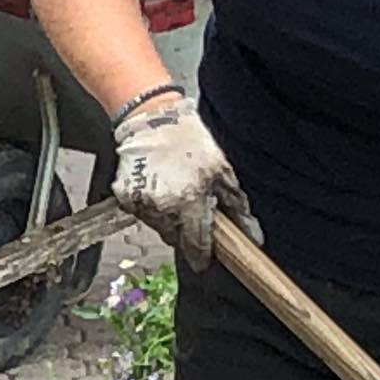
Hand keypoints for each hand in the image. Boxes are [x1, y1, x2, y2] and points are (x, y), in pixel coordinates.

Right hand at [108, 84, 251, 269]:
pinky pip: (142, 214)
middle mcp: (163, 208)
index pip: (196, 243)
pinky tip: (158, 187)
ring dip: (168, 219)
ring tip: (173, 193)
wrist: (150, 119)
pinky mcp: (126, 198)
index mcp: (189, 202)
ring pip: (158, 227)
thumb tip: (253, 235)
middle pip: (175, 237)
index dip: (201, 255)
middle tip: (190, 209)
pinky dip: (151, 207)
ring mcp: (141, 204)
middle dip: (184, 230)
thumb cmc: (188, 142)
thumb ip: (236, 206)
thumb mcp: (222, 171)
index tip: (203, 260)